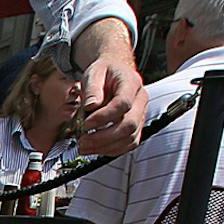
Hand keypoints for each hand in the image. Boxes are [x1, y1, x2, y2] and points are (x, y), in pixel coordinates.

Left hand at [74, 27, 146, 157]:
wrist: (113, 73)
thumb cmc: (103, 73)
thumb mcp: (93, 73)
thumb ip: (92, 89)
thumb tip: (90, 106)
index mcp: (131, 83)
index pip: (123, 103)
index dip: (104, 117)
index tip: (85, 124)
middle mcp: (141, 99)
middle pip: (129, 125)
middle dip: (104, 137)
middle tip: (82, 141)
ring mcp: (141, 115)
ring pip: (130, 138)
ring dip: (105, 147)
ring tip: (84, 147)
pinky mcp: (136, 127)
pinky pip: (128, 144)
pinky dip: (111, 150)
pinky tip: (94, 149)